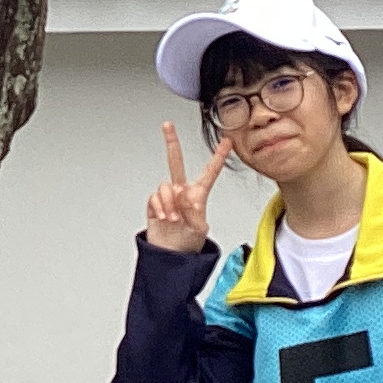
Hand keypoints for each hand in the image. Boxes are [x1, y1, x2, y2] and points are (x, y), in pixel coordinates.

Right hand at [142, 123, 231, 252]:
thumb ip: (194, 211)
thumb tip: (183, 195)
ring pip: (166, 186)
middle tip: (167, 126)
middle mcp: (181, 192)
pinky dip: (160, 207)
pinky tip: (165, 217)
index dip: (218, 156)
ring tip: (174, 218)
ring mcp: (168, 197)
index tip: (227, 141)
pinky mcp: (154, 204)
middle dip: (171, 143)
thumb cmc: (188, 244)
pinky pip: (155, 197)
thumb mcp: (199, 229)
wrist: (170, 256)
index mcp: (198, 195)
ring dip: (170, 203)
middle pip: (176, 162)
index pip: (209, 172)